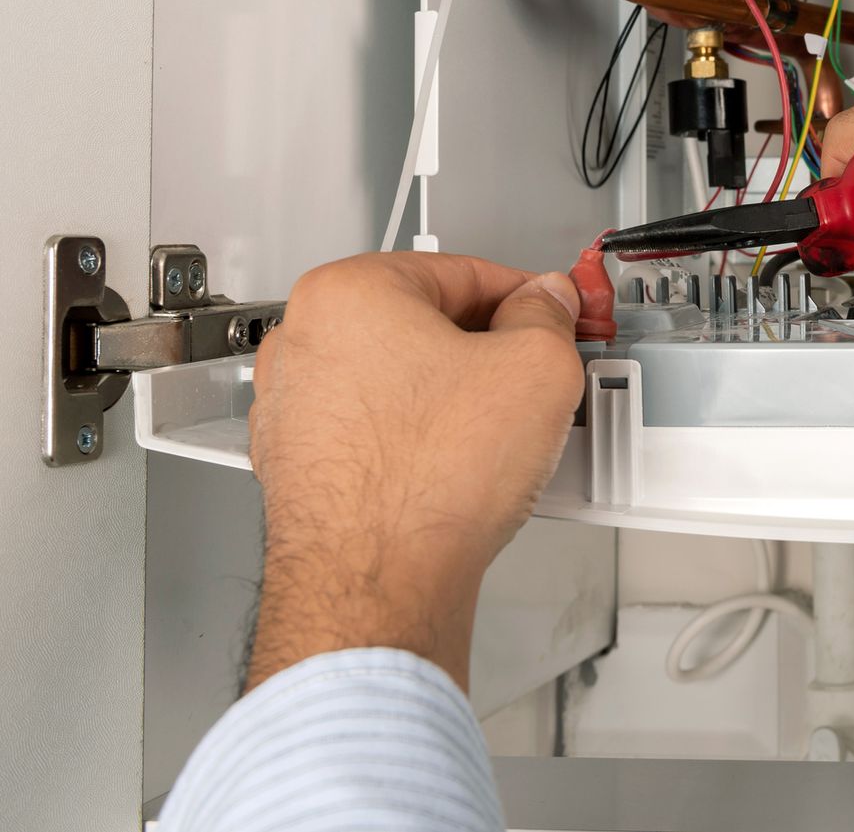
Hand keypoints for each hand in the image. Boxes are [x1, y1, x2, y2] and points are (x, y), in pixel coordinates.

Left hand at [244, 253, 583, 691]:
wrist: (375, 587)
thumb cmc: (425, 483)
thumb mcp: (538, 367)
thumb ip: (548, 316)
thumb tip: (545, 304)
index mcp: (347, 292)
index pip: (463, 272)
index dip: (529, 298)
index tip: (556, 317)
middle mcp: (303, 342)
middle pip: (425, 324)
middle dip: (489, 351)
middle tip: (537, 379)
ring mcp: (292, 408)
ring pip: (400, 380)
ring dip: (455, 398)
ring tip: (501, 435)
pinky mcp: (298, 467)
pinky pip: (378, 433)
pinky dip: (420, 443)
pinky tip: (460, 471)